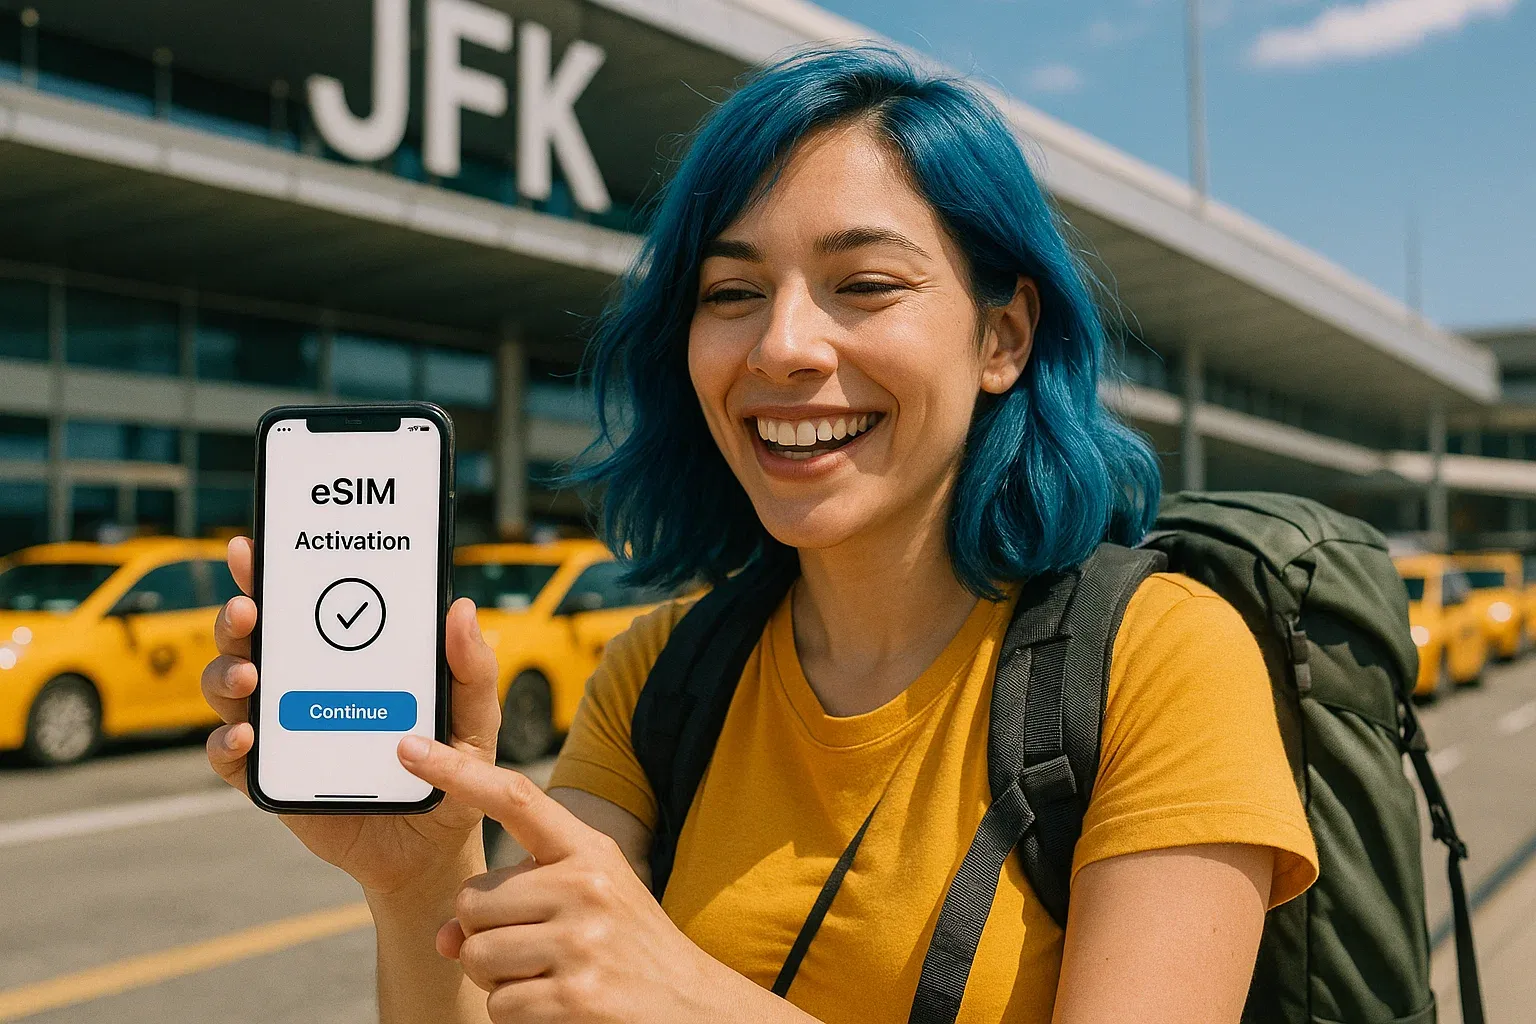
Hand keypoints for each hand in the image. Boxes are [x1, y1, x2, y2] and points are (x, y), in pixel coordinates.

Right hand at [201, 536, 500, 898]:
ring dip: (227, 673)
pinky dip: (225, 741)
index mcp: (348, 655)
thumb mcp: (475, 717)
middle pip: (252, 637)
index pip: (303, 603)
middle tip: (249, 611)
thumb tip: (461, 608)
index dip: (271, 573)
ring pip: (228, 686)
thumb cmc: (453, 769)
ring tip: (250, 675)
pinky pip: (228, 755)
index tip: (254, 548)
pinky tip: (246, 735)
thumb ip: (471, 668)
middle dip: (239, 616)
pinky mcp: (270, 778)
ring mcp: (282, 727)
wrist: (433, 847)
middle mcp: (304, 682)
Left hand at [399, 739, 720, 1023]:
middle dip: (485, 933)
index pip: (515, 798)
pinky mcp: (576, 996)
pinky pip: (498, 1003)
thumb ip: (513, 901)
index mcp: (588, 850)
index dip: (458, 772)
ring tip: (549, 974)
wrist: (690, 1004)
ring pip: (476, 954)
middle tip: (536, 948)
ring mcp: (582, 941)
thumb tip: (445, 939)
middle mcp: (586, 885)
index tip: (409, 747)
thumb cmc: (624, 946)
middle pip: (472, 901)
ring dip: (498, 977)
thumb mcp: (581, 904)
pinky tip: (558, 1005)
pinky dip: (516, 1012)